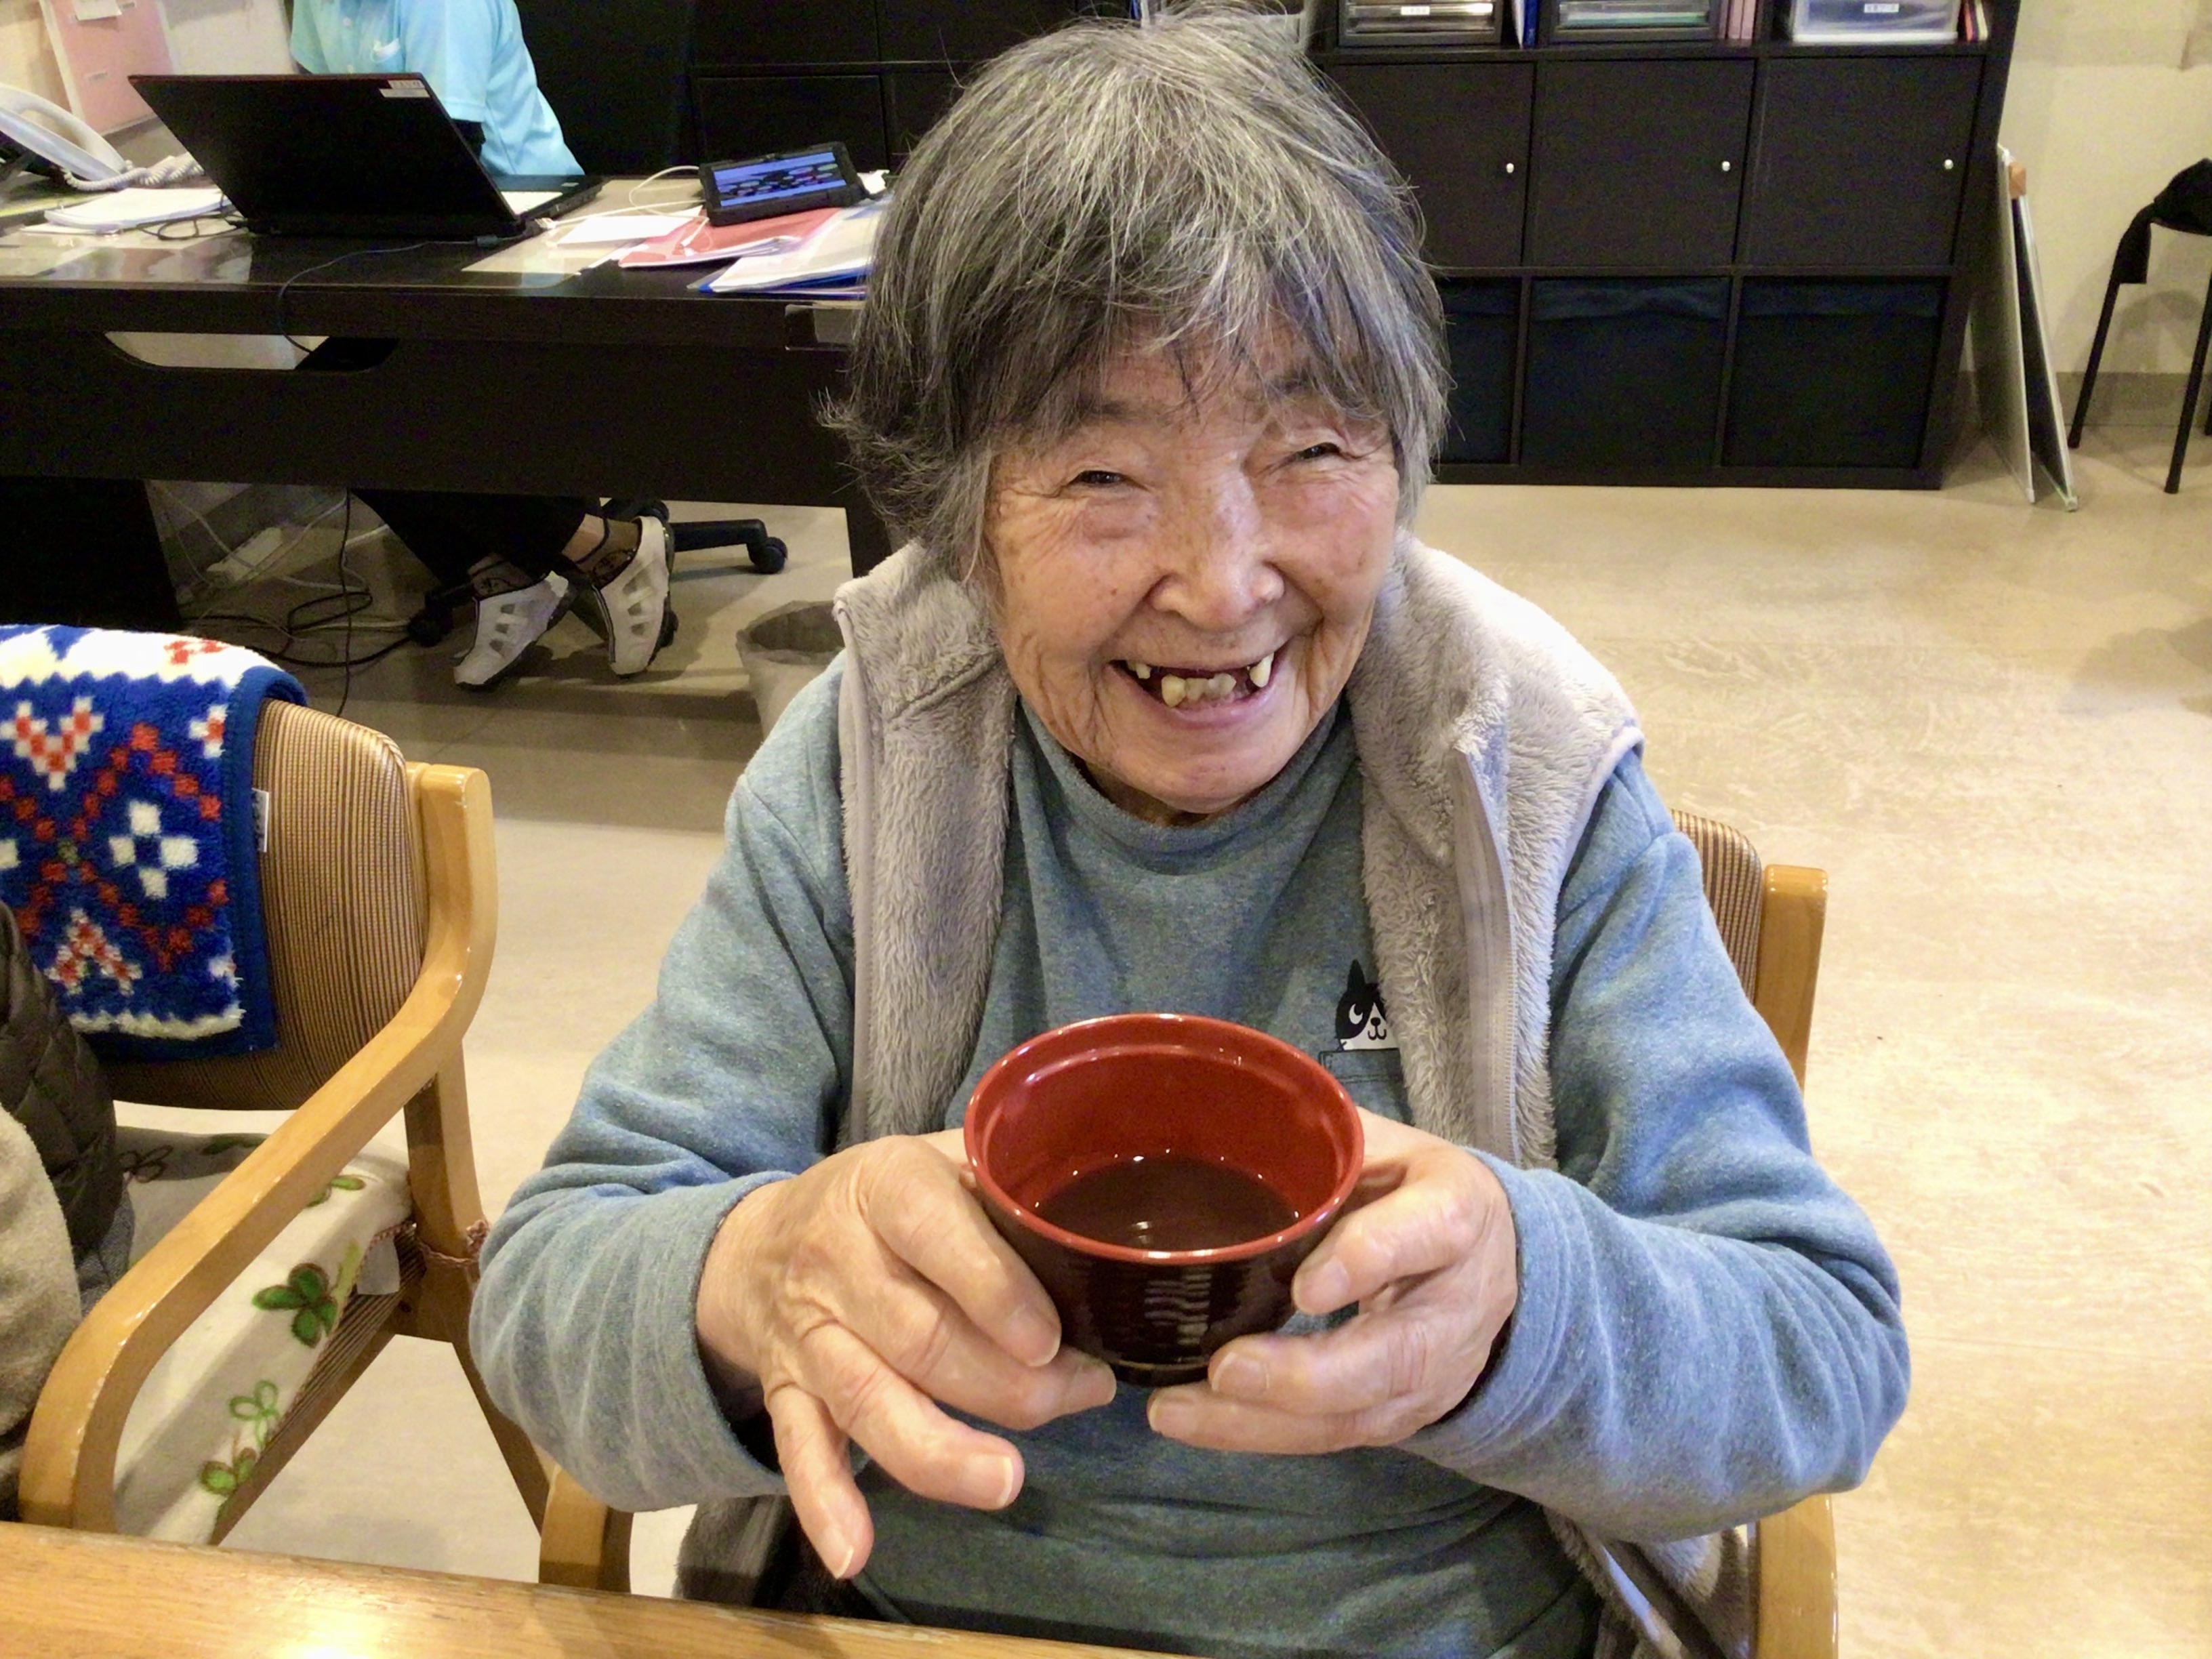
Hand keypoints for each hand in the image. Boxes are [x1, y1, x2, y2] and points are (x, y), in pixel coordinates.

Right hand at [695, 1129, 1116, 1577]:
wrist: (759, 1244)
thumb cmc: (889, 1201)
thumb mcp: (942, 1160)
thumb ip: (1012, 1186)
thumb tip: (1113, 1233)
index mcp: (885, 1186)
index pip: (933, 1230)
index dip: (993, 1288)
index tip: (1050, 1339)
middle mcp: (836, 1260)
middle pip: (918, 1334)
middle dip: (1006, 1381)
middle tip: (1082, 1395)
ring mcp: (809, 1334)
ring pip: (869, 1398)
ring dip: (938, 1450)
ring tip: (1005, 1482)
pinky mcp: (785, 1394)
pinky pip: (801, 1450)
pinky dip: (824, 1503)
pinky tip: (855, 1552)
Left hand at [1145, 1110, 1516, 1453]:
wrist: (1494, 1261)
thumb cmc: (1412, 1188)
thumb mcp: (1384, 1147)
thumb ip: (1321, 1140)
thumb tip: (1222, 1108)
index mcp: (1455, 1212)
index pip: (1428, 1235)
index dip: (1370, 1259)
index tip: (1306, 1287)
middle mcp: (1453, 1308)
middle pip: (1392, 1357)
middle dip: (1305, 1374)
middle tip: (1225, 1369)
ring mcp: (1431, 1376)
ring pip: (1355, 1412)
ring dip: (1263, 1420)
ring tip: (1178, 1410)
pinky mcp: (1398, 1416)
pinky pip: (1330, 1436)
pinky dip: (1259, 1434)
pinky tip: (1195, 1421)